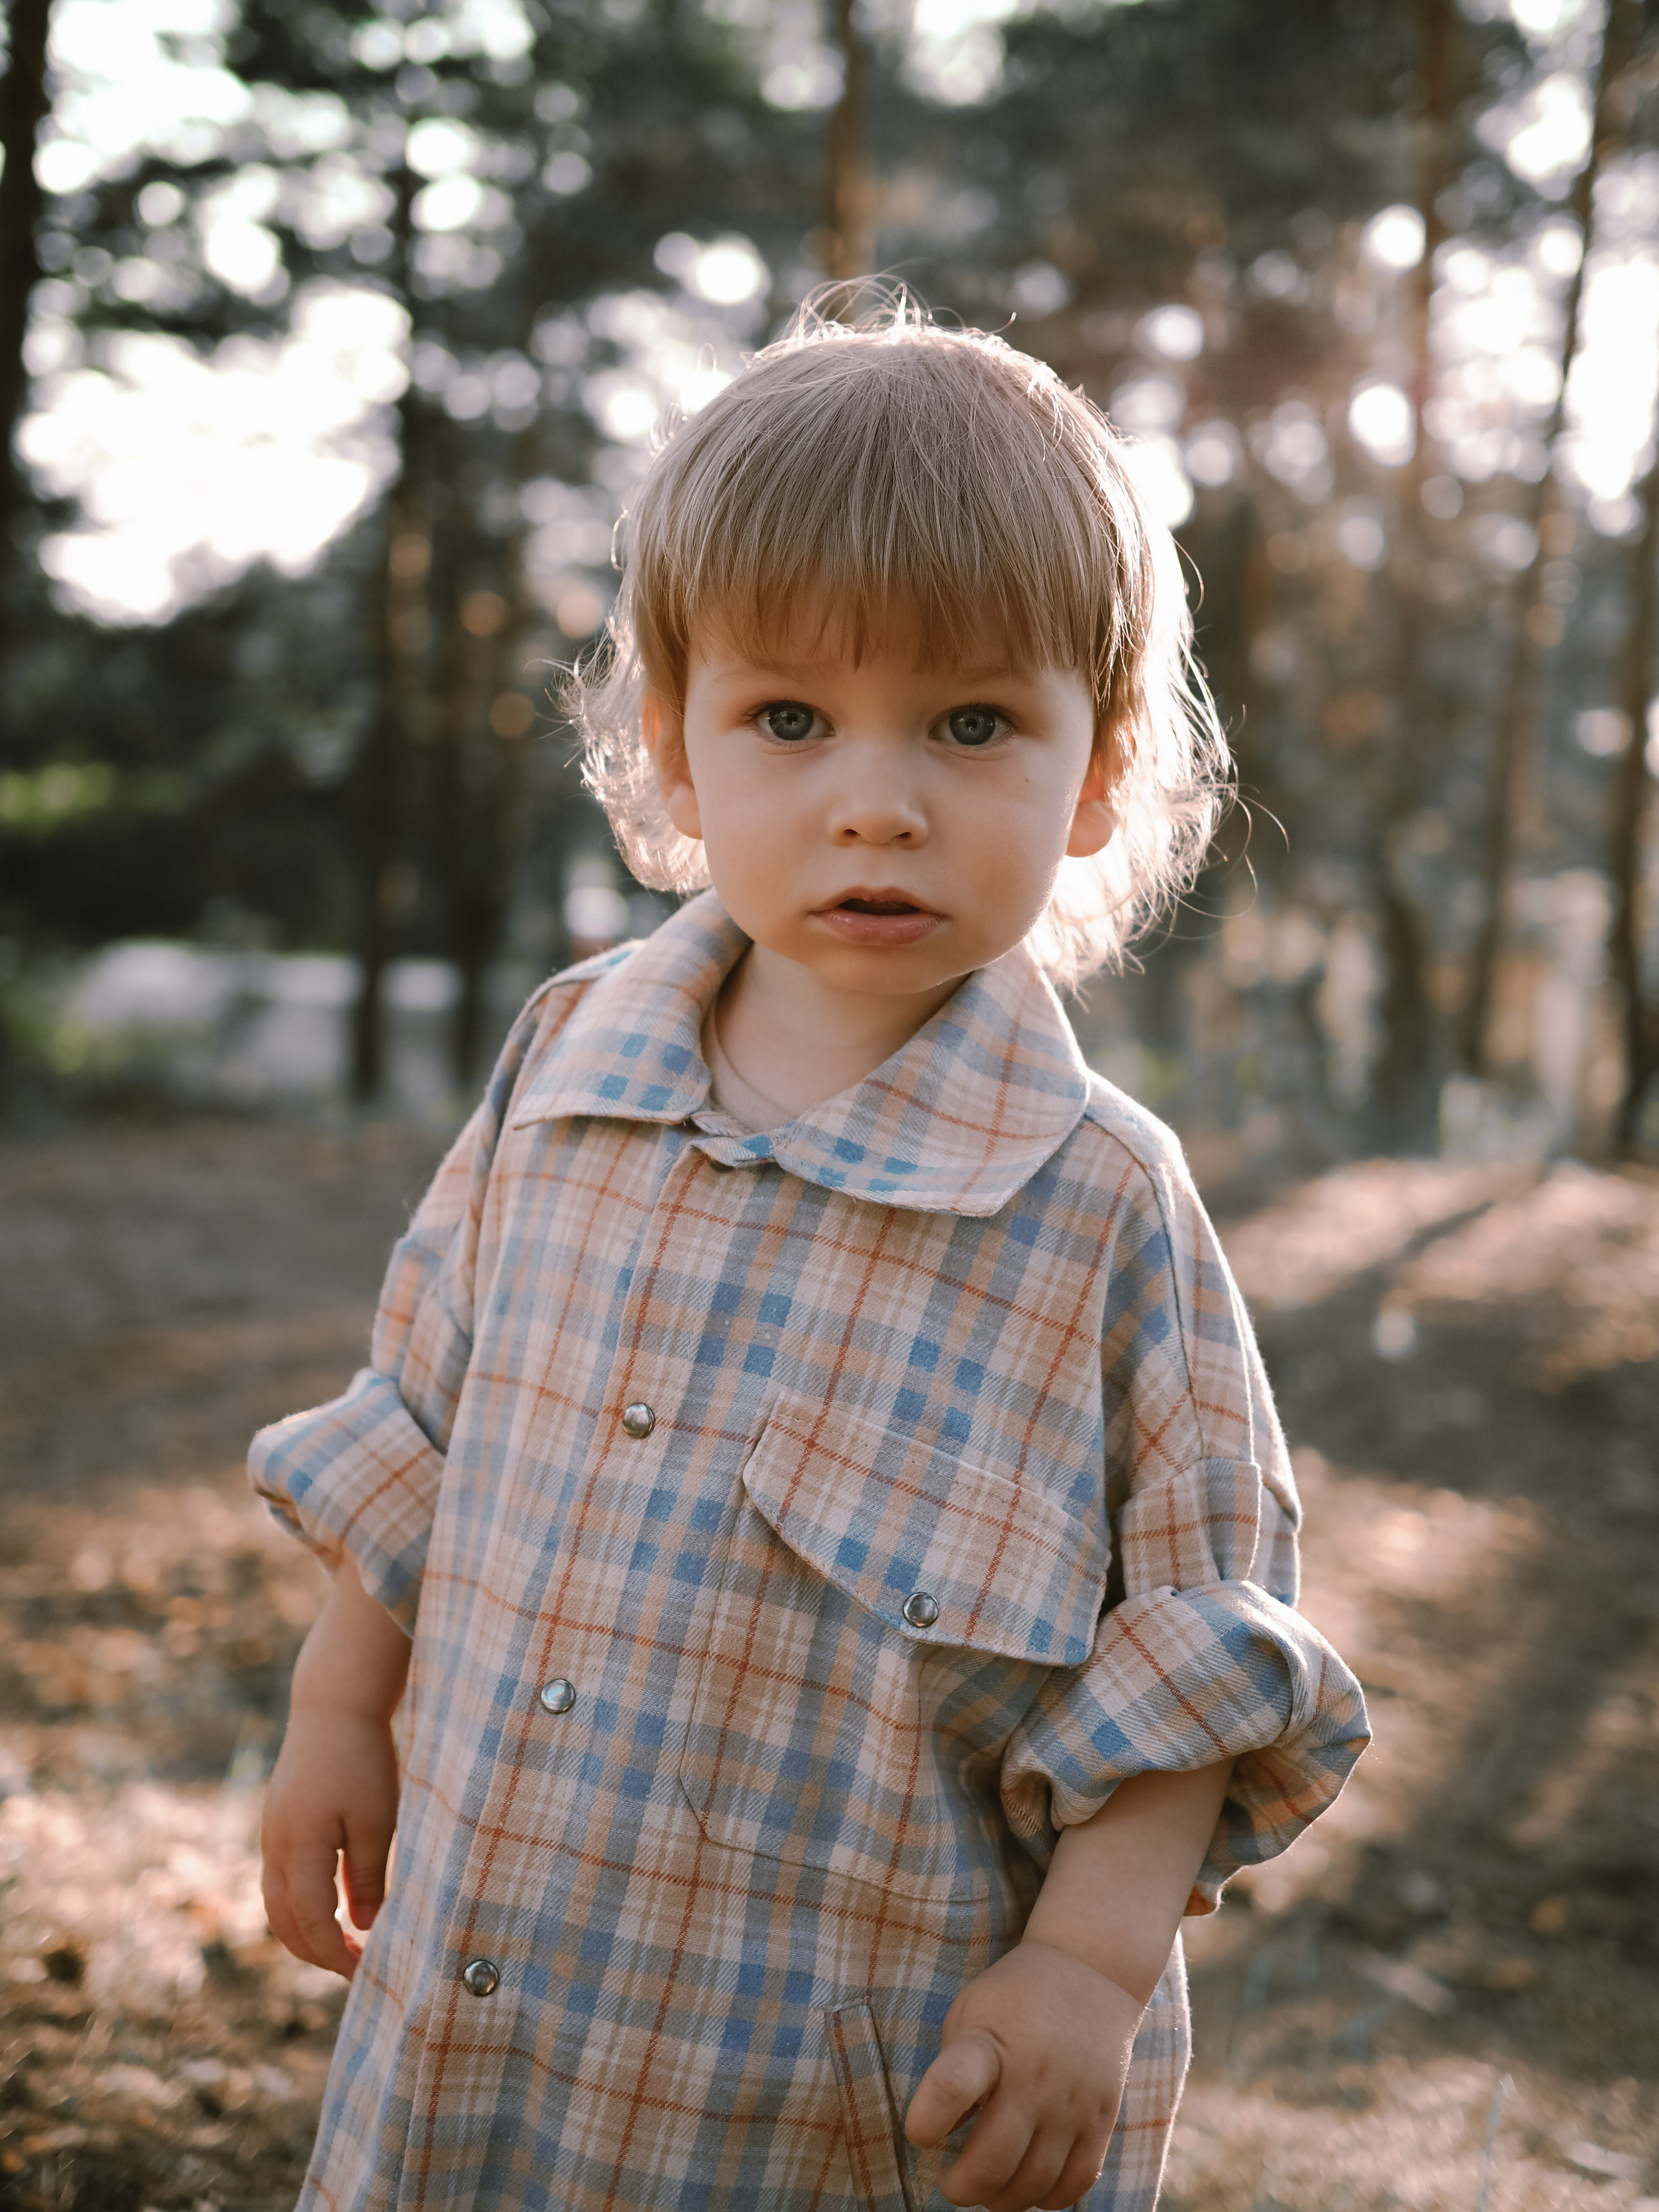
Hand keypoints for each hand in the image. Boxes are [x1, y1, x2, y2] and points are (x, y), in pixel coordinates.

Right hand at [261, 1706, 399, 1978]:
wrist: (332, 1706)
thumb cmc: (361, 1759)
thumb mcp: (375, 1820)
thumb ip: (367, 1876)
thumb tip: (363, 1927)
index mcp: (298, 1851)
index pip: (313, 1924)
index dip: (336, 1956)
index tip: (364, 1975)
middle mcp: (275, 1849)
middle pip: (285, 1923)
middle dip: (316, 1953)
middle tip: (353, 1970)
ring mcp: (271, 1836)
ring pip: (276, 1904)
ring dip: (303, 1933)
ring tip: (340, 1947)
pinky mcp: (276, 1824)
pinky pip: (279, 1881)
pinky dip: (298, 1906)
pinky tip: (329, 1907)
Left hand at [904, 1940, 1141, 2211]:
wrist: (1091, 1972)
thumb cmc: (1014, 1998)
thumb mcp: (970, 2014)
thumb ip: (952, 2072)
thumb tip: (943, 2138)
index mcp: (989, 2043)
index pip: (952, 2087)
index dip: (927, 2121)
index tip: (920, 2133)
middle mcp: (1033, 2077)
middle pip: (993, 2160)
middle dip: (962, 2187)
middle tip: (952, 2182)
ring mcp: (1072, 2102)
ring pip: (1033, 2183)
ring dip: (1001, 2199)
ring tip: (988, 2186)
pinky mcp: (1101, 2120)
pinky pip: (1075, 2185)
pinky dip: (1046, 2199)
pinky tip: (1028, 2184)